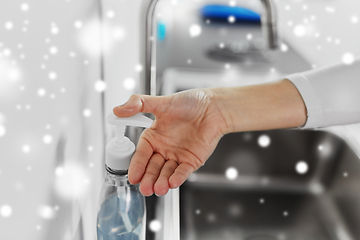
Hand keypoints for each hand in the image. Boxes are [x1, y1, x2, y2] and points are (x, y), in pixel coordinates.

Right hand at [113, 89, 227, 195]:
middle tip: (144, 189)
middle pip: (153, 168)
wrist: (214, 107)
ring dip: (162, 182)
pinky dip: (178, 177)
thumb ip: (139, 104)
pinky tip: (172, 183)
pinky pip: (183, 171)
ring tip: (158, 189)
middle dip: (148, 179)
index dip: (137, 166)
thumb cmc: (189, 102)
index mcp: (154, 137)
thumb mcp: (161, 102)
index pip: (141, 154)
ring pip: (166, 172)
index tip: (132, 177)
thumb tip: (118, 110)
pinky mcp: (192, 161)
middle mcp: (164, 148)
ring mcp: (178, 156)